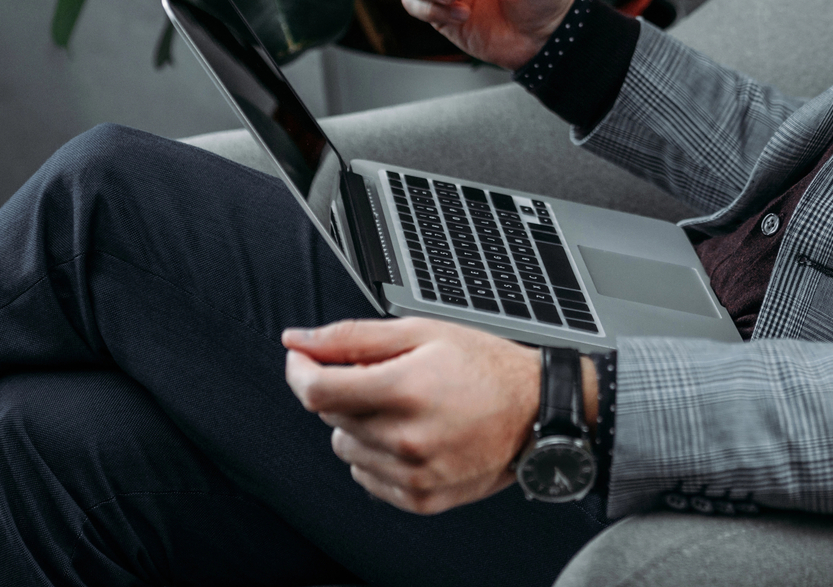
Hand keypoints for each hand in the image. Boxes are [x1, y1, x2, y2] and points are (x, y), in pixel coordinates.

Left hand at [282, 318, 538, 513]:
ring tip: (404, 408)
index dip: (300, 371)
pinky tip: (410, 435)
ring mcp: (414, 474)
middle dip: (345, 390)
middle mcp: (408, 438)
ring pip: (345, 449)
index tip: (302, 360)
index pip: (317, 392)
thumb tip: (297, 341)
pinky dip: (377, 455)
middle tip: (386, 376)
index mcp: (406, 389)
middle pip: (331, 417)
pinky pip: (366, 478)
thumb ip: (351, 337)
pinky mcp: (421, 498)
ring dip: (360, 425)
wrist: (535, 409)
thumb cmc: (482, 366)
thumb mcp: (420, 332)